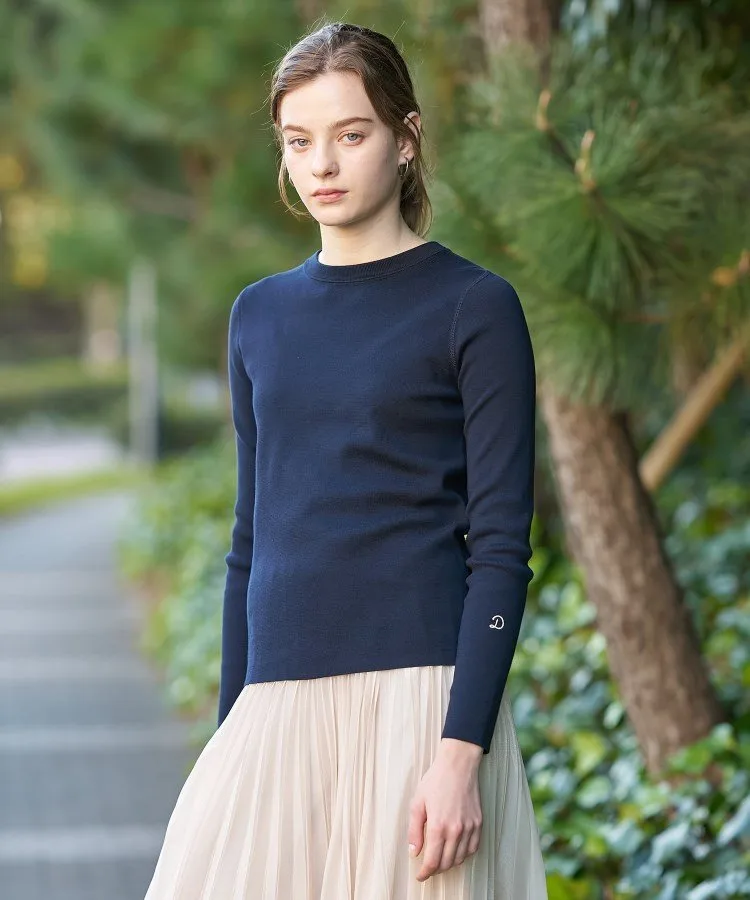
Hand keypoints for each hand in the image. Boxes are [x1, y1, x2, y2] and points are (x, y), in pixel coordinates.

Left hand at [407, 738, 483, 881]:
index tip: (420, 875)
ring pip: (460, 858)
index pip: (432, 861)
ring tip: (441, 858)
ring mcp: (470, 828)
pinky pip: (473, 848)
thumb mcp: (417, 803)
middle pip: (446, 863)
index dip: (425, 872)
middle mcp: (456, 830)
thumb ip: (414, 831)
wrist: (458, 765)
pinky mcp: (478, 823)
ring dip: (449, 863)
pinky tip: (456, 850)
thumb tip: (414, 853)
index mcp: (438, 826)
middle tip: (428, 866)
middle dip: (436, 869)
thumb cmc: (435, 781)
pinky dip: (464, 854)